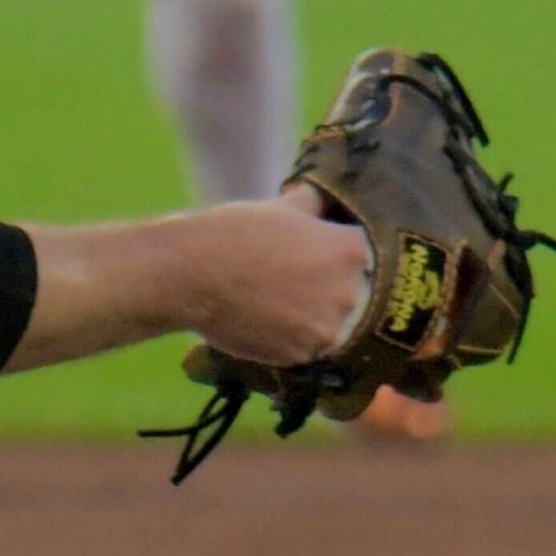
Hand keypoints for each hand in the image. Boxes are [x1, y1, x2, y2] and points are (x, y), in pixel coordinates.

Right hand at [179, 187, 372, 369]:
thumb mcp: (281, 205)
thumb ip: (311, 205)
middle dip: (327, 286)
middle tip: (290, 279)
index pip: (362, 253)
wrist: (193, 273)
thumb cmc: (236, 230)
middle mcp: (349, 292)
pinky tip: (264, 321)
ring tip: (275, 303)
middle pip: (351, 291)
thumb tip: (321, 200)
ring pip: (329, 323)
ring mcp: (327, 328)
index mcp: (350, 250)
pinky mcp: (302, 355)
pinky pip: (305, 347)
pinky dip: (289, 337)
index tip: (315, 254)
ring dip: (310, 316)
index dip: (337, 252)